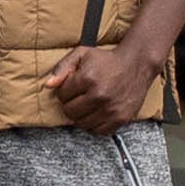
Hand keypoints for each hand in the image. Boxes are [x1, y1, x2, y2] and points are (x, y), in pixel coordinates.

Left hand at [48, 39, 167, 134]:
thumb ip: (62, 68)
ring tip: (85, 105)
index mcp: (87, 79)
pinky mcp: (121, 118)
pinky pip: (99, 131)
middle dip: (69, 104)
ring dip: (80, 116)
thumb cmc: (107, 60)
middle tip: (77, 97)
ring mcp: (111, 109)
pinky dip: (94, 125)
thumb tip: (48, 85)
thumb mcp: (81, 54)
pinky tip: (95, 114)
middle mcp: (100, 96)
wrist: (136, 65)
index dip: (63, 91)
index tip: (71, 88)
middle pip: (70, 111)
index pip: (62, 95)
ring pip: (82, 123)